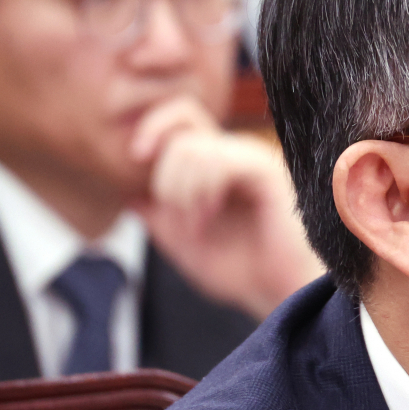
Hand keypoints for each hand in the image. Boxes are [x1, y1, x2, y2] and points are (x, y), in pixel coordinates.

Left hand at [130, 96, 323, 319]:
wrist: (282, 294)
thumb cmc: (244, 271)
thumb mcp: (183, 243)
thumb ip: (155, 215)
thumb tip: (126, 191)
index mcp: (217, 164)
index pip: (181, 116)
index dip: (152, 127)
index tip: (137, 158)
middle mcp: (235, 154)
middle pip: (179, 128)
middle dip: (163, 177)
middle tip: (176, 216)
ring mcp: (250, 159)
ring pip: (191, 148)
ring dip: (180, 192)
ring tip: (197, 225)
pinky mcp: (264, 172)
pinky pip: (216, 159)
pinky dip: (200, 191)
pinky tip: (208, 216)